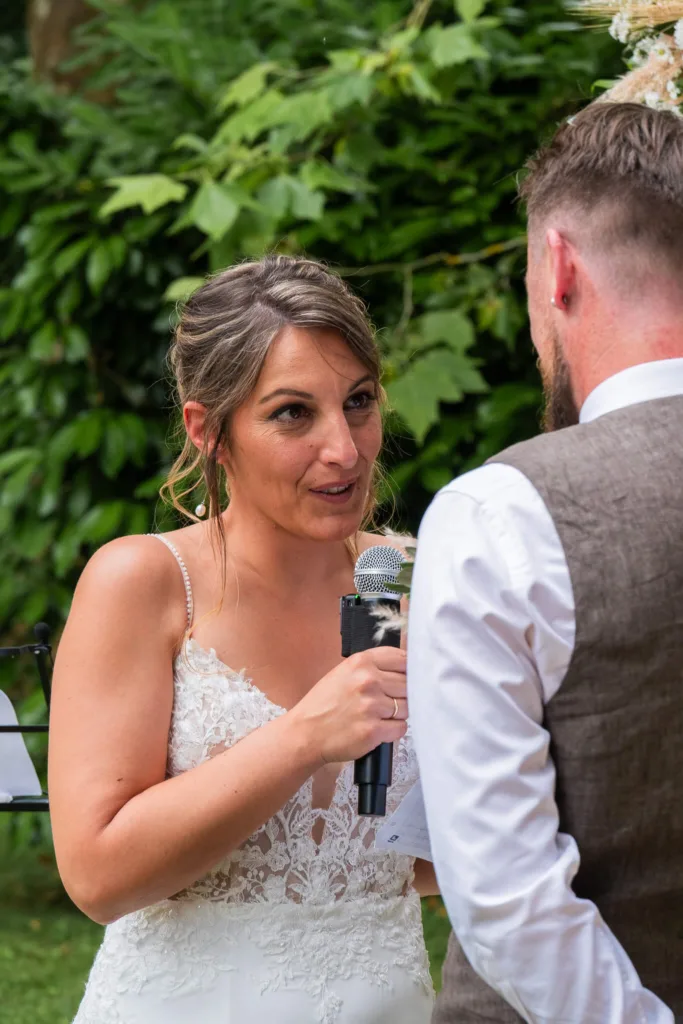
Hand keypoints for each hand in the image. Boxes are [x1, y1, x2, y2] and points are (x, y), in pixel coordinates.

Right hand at [290, 647, 407, 764]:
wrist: (306, 733)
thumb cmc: (324, 703)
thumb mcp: (344, 673)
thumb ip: (372, 667)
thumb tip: (406, 669)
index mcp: (361, 662)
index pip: (402, 659)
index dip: (408, 670)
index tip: (408, 677)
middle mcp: (368, 681)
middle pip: (408, 684)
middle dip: (401, 694)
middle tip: (387, 701)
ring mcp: (371, 706)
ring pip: (406, 707)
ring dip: (397, 713)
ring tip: (378, 716)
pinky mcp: (373, 731)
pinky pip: (401, 728)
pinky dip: (393, 730)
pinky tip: (377, 728)